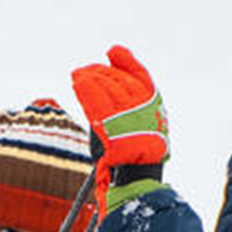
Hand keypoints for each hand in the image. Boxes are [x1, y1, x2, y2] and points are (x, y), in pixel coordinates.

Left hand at [70, 44, 167, 215]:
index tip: (113, 51)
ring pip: (106, 86)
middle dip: (101, 71)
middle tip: (85, 70)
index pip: (141, 75)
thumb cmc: (133, 162)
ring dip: (89, 77)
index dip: (126, 61)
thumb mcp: (135, 132)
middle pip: (120, 79)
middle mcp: (144, 105)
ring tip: (77, 75)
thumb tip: (108, 92)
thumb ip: (127, 111)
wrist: (136, 180)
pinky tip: (76, 82)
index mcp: (155, 106)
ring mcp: (129, 112)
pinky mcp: (112, 121)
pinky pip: (96, 99)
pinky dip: (85, 89)